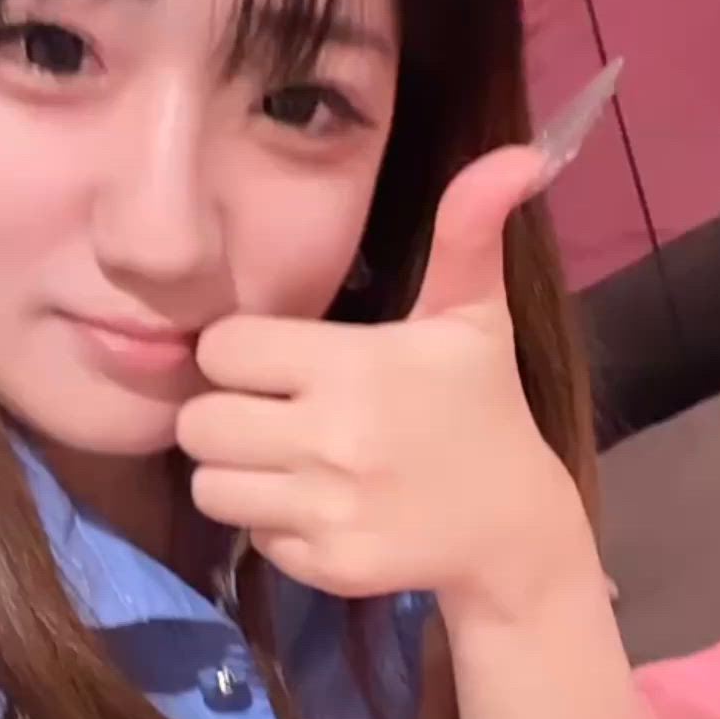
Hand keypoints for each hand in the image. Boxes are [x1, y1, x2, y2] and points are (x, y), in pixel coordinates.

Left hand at [177, 146, 582, 608]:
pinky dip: (271, 525)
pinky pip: (250, 537)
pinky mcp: (328, 564)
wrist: (514, 527)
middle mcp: (334, 438)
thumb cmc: (481, 408)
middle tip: (267, 414)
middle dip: (224, 415)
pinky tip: (317, 506)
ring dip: (235, 472)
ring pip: (211, 484)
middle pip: (200, 422)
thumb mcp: (474, 316)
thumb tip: (520, 155)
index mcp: (355, 365)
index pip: (225, 348)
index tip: (274, 362)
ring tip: (283, 460)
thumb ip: (471, 231)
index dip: (239, 353)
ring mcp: (328, 507)